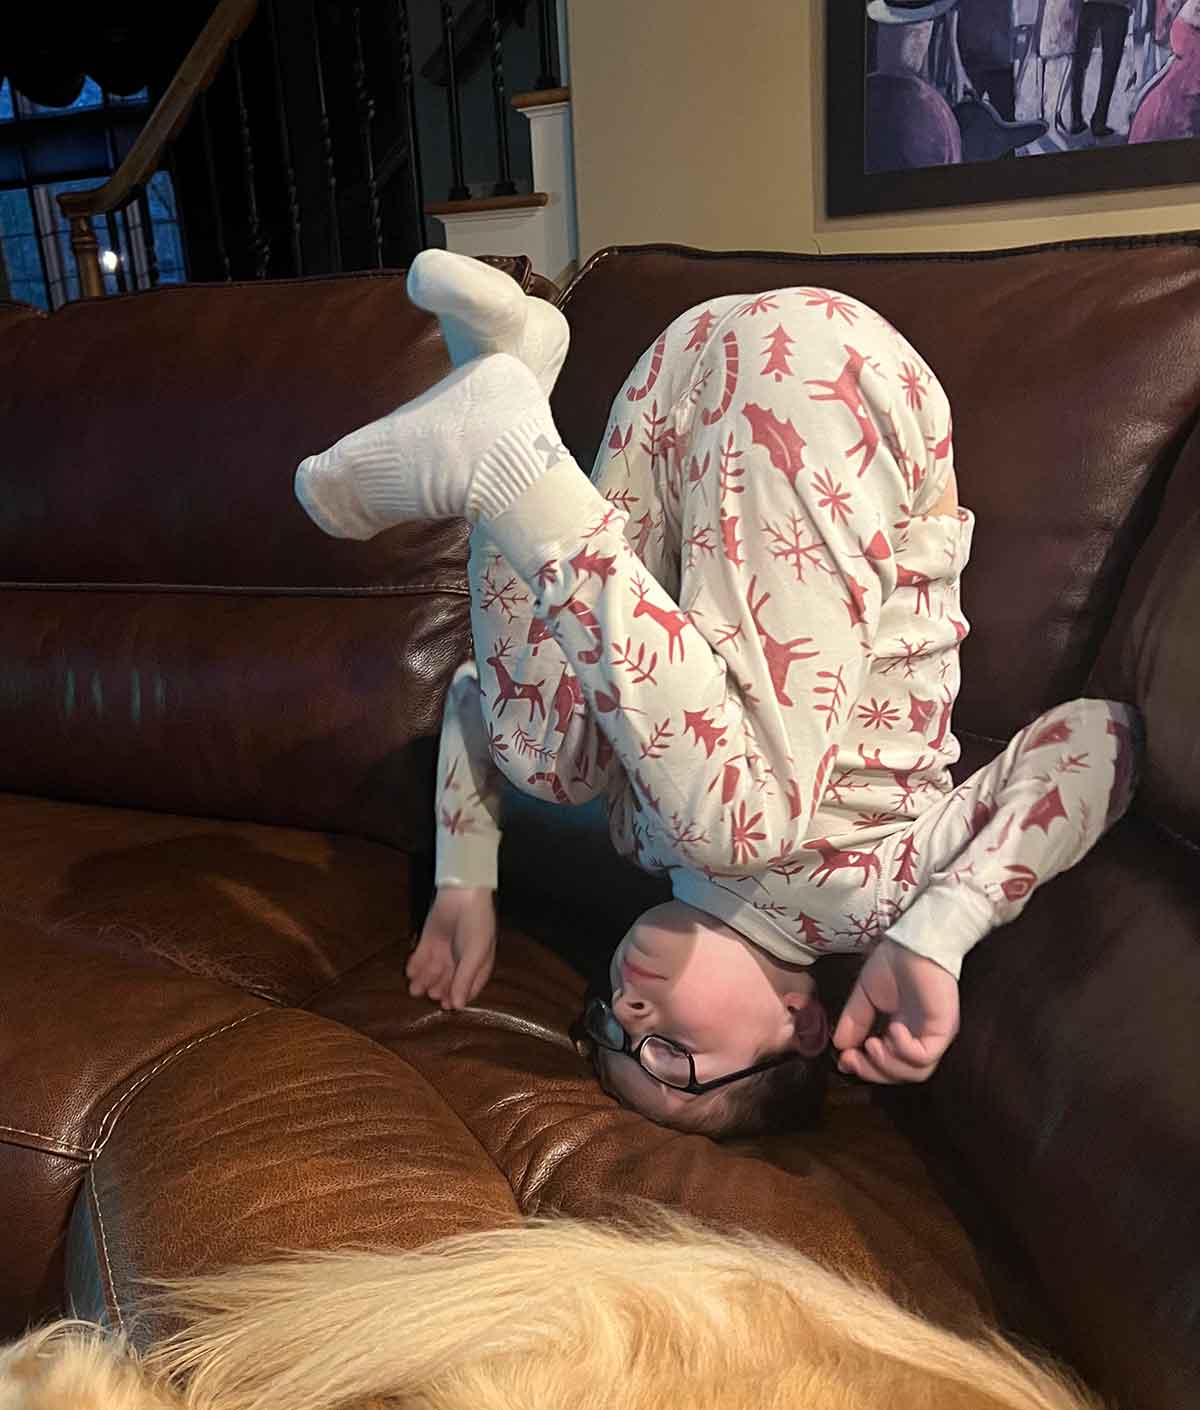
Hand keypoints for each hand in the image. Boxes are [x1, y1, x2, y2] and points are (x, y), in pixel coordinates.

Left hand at [406, 887, 495, 1009]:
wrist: (462, 894)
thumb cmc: (476, 924)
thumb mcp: (475, 954)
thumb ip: (464, 980)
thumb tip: (459, 1006)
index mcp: (477, 963)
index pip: (468, 986)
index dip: (458, 996)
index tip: (448, 1005)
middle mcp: (460, 958)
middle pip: (448, 980)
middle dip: (439, 989)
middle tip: (431, 995)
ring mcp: (444, 949)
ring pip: (432, 970)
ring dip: (424, 980)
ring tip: (414, 989)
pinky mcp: (429, 939)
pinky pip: (421, 956)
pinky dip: (415, 965)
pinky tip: (410, 973)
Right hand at [832, 937, 959, 1083]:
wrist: (913, 939)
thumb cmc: (894, 962)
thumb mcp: (865, 995)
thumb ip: (854, 1021)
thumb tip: (839, 1046)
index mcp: (903, 1032)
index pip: (888, 1065)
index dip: (865, 1068)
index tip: (843, 1060)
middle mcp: (920, 1038)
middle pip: (900, 1075)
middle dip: (872, 1072)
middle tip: (852, 1058)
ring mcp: (933, 1035)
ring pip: (915, 1073)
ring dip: (888, 1065)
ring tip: (871, 1044)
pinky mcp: (943, 1029)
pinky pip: (925, 1056)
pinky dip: (904, 1051)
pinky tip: (892, 1030)